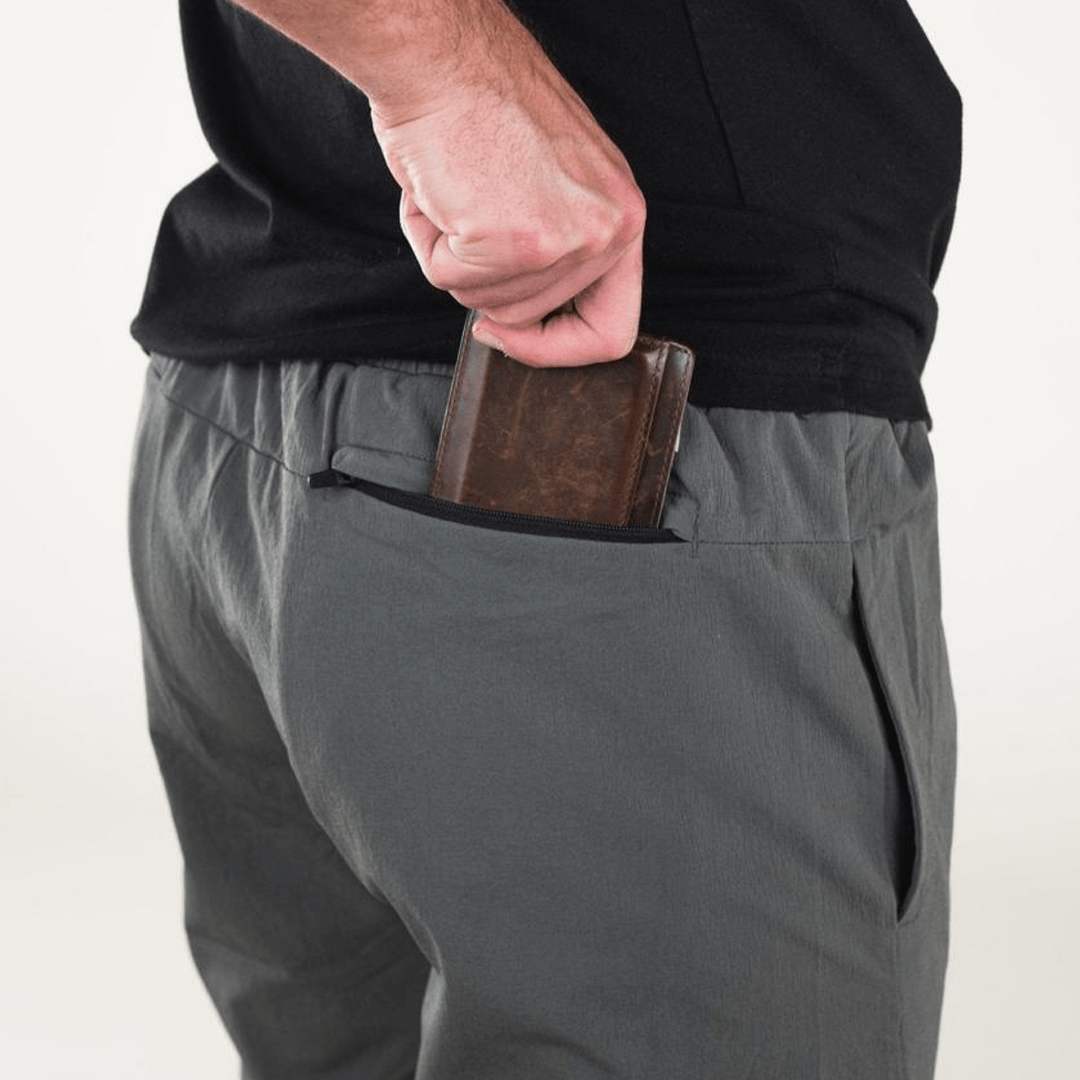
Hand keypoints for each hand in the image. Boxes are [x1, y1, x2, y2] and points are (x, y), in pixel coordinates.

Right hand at [370, 28, 644, 365]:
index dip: (556, 349)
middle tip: (469, 210)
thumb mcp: (553, 186)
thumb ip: (554, 253)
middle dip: (482, 277)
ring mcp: (564, 239)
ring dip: (451, 255)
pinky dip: (427, 242)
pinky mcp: (514, 241)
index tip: (512, 337)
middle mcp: (607, 231)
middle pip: (529, 316)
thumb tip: (519, 320)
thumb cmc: (482, 106)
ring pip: (486, 302)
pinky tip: (440, 190)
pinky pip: (449, 280)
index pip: (612, 329)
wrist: (441, 56)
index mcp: (622, 216)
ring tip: (457, 190)